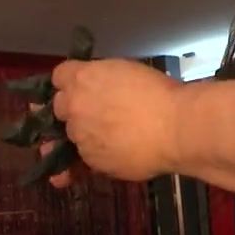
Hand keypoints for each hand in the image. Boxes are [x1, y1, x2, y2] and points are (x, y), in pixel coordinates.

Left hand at [49, 59, 182, 186]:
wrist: (176, 128)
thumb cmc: (160, 93)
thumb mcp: (126, 72)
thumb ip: (102, 80)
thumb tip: (96, 90)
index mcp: (82, 79)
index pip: (59, 76)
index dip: (70, 82)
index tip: (81, 87)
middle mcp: (74, 107)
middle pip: (59, 107)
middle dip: (74, 109)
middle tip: (97, 113)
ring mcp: (80, 137)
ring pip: (73, 135)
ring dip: (85, 135)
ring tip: (112, 137)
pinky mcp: (92, 161)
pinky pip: (87, 157)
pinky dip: (97, 155)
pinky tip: (117, 152)